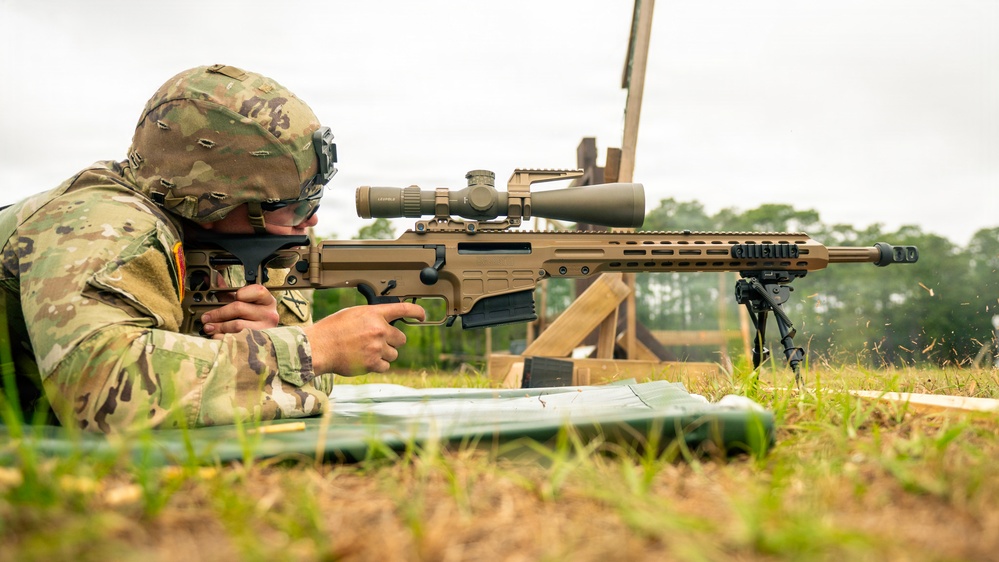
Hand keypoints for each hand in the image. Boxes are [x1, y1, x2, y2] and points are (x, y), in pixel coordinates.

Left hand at [200, 284, 280, 337]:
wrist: (264, 342)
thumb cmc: (253, 319)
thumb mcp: (244, 304)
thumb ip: (229, 292)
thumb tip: (213, 278)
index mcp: (267, 301)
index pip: (256, 291)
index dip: (240, 293)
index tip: (229, 298)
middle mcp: (269, 315)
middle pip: (239, 308)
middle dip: (219, 313)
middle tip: (206, 318)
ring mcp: (265, 330)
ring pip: (237, 325)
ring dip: (218, 326)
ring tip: (208, 328)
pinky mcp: (258, 343)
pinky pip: (235, 339)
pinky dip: (222, 338)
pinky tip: (216, 336)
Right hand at [304, 303, 425, 375]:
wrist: (319, 347)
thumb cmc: (332, 330)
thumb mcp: (352, 314)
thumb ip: (371, 316)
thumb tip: (383, 322)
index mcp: (374, 314)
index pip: (403, 309)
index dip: (417, 312)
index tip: (422, 315)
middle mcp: (379, 329)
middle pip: (401, 338)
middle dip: (392, 341)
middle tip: (377, 342)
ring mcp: (377, 347)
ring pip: (394, 354)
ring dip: (384, 354)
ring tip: (367, 352)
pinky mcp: (373, 363)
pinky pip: (386, 366)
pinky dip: (378, 365)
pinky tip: (365, 360)